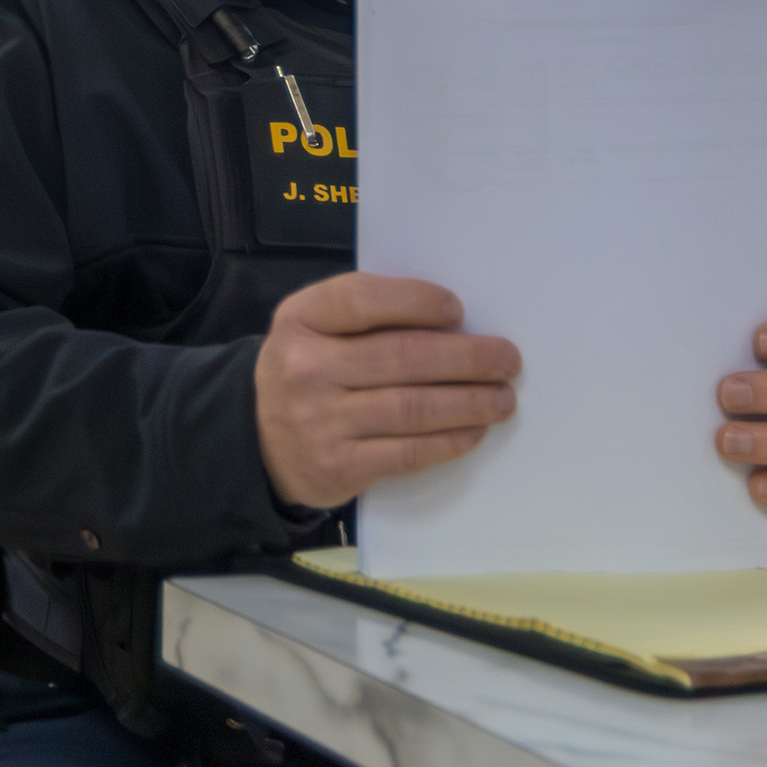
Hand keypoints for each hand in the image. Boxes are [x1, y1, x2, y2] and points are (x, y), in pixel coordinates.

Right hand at [255, 274, 521, 510]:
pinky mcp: (337, 466)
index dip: (415, 302)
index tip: (458, 310)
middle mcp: (305, 369)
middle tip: (507, 359)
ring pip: (412, 408)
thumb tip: (453, 325)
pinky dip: (449, 441)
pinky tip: (473, 430)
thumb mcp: (314, 331)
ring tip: (502, 397)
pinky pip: (407, 453)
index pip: (361, 299)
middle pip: (402, 357)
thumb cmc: (308, 374)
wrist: (259, 443)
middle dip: (467, 357)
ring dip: (469, 402)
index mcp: (300, 320)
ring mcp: (319, 421)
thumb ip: (366, 318)